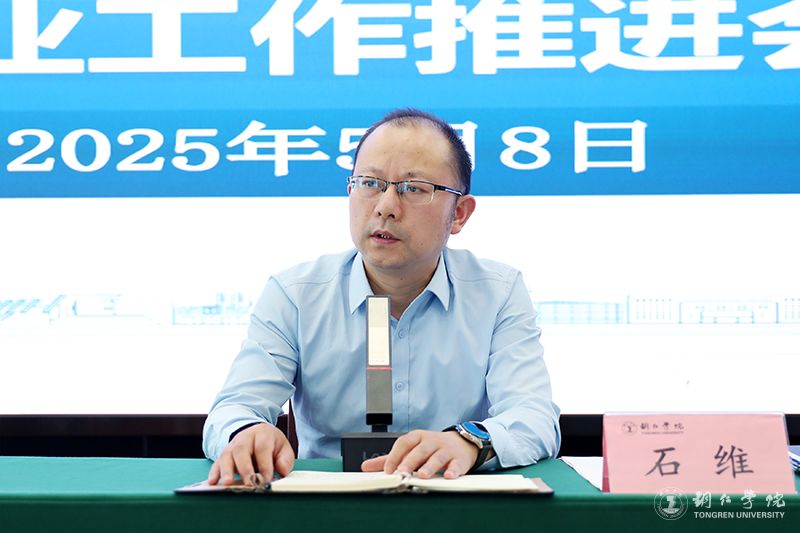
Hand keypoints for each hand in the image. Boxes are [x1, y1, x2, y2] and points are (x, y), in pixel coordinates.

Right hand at [207, 423, 294, 485]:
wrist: (256, 433)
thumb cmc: (270, 443)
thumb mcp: (283, 447)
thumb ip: (285, 459)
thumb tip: (282, 470)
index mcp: (262, 434)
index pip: (262, 448)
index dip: (264, 465)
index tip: (266, 480)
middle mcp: (244, 438)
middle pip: (241, 451)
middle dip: (245, 469)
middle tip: (249, 484)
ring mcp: (231, 446)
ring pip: (226, 456)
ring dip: (226, 471)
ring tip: (228, 483)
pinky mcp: (223, 456)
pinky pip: (216, 463)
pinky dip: (214, 473)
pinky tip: (213, 482)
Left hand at [361, 430, 477, 479]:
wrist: (461, 443)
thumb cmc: (431, 448)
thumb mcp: (411, 449)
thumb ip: (389, 459)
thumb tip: (365, 467)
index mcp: (417, 437)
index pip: (404, 443)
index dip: (395, 455)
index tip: (388, 470)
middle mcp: (431, 441)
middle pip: (420, 450)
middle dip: (410, 461)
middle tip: (402, 473)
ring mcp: (446, 449)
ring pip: (437, 456)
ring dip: (430, 466)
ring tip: (422, 475)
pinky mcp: (459, 459)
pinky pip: (456, 464)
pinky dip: (453, 470)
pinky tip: (449, 476)